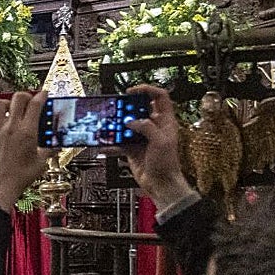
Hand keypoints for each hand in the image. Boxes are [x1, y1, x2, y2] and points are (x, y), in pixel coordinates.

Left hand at [0, 91, 54, 209]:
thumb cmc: (17, 179)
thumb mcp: (40, 164)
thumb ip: (49, 151)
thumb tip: (55, 146)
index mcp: (27, 132)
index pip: (36, 104)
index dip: (41, 95)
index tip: (43, 95)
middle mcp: (11, 128)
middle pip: (17, 98)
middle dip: (25, 96)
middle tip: (28, 100)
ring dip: (6, 103)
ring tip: (11, 109)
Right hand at [121, 84, 194, 209]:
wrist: (161, 184)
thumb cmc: (167, 164)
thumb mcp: (160, 141)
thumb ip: (146, 127)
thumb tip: (132, 121)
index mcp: (165, 121)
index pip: (159, 97)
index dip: (147, 90)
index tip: (132, 91)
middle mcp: (154, 127)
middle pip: (139, 110)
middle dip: (127, 109)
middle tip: (118, 110)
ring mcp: (142, 137)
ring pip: (127, 125)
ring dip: (117, 126)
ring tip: (109, 126)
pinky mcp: (132, 148)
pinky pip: (119, 142)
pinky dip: (112, 144)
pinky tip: (106, 145)